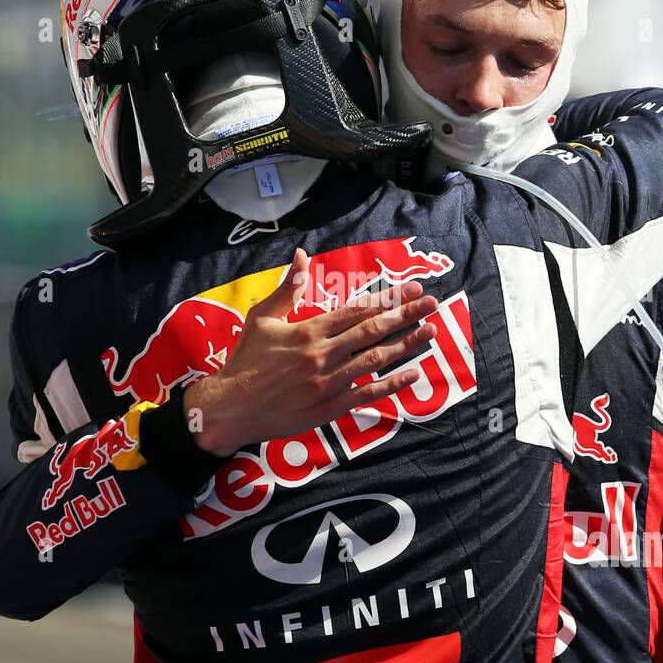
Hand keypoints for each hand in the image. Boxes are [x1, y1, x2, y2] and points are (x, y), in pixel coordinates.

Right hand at [182, 247, 438, 455]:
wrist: (230, 408)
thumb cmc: (245, 361)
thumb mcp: (262, 318)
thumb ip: (288, 288)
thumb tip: (302, 255)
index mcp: (308, 330)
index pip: (357, 309)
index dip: (389, 297)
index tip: (412, 287)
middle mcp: (322, 355)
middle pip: (373, 331)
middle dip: (406, 315)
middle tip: (432, 302)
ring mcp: (328, 383)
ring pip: (376, 360)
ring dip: (406, 345)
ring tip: (430, 331)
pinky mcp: (329, 408)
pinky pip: (367, 394)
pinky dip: (392, 384)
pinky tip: (412, 373)